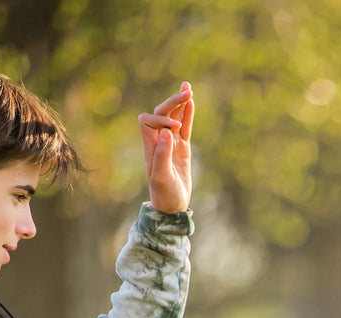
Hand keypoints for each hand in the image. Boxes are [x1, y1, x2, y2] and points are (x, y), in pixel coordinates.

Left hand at [140, 82, 193, 212]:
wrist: (172, 207)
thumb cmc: (165, 194)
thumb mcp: (163, 177)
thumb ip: (162, 154)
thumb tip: (166, 131)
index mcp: (150, 146)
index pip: (149, 121)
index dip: (161, 119)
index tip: (174, 130)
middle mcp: (158, 141)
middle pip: (161, 112)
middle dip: (172, 102)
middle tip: (187, 91)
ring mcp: (170, 144)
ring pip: (173, 117)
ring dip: (179, 102)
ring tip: (188, 87)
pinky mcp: (181, 148)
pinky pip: (184, 127)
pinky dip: (187, 114)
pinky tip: (191, 102)